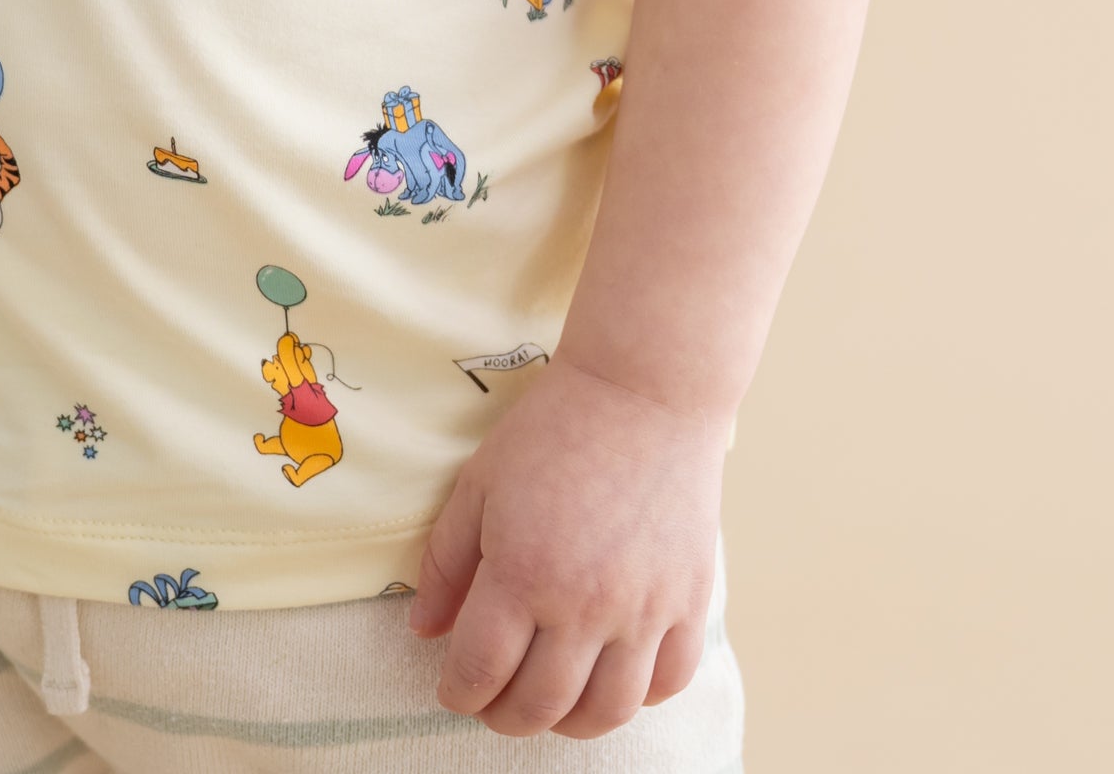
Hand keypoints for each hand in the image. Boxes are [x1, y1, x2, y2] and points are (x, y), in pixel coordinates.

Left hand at [406, 353, 727, 739]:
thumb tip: (424, 632)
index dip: (458, 692)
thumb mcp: (479, 484)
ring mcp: (644, 610)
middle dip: (504, 715)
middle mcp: (585, 604)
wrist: (643, 391)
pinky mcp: (689, 602)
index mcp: (523, 572)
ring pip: (605, 712)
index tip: (454, 688)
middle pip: (539, 705)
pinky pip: (666, 683)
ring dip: (567, 721)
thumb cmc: (552, 430)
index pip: (480, 671)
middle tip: (493, 699)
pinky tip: (610, 675)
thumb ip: (447, 563)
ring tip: (549, 699)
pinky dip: (636, 696)